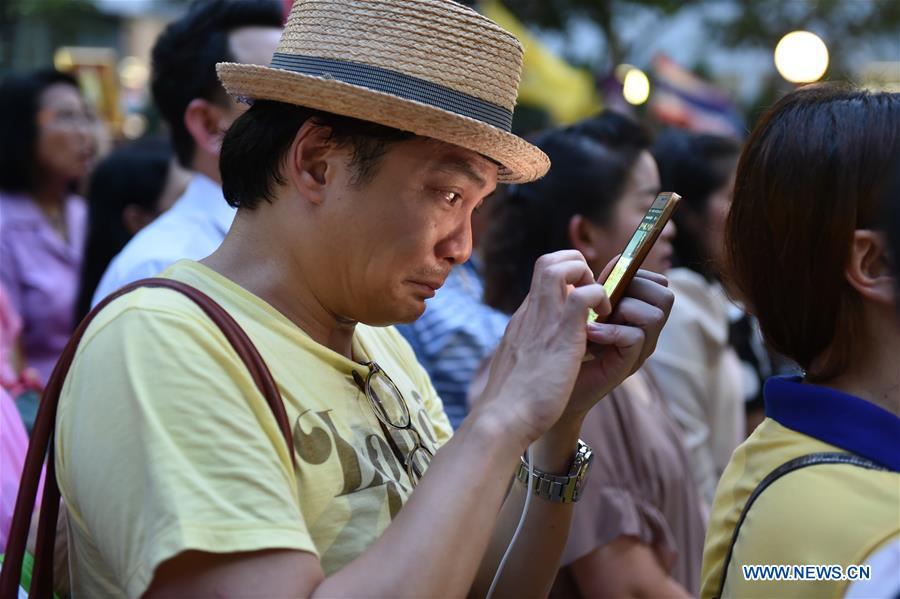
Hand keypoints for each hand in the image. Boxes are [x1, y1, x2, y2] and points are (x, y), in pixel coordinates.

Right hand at [477, 250, 609, 445]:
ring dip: (586, 276)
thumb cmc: (510, 404)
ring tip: (599, 304)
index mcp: (522, 321)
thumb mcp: (516, 367)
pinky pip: (584, 295)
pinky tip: (604, 321)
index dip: (564, 277)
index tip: (580, 298)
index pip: (540, 279)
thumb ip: (525, 353)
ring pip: (561, 266)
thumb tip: (530, 355)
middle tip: (591, 294)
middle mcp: (530, 313)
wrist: (502, 419)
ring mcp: (544, 320)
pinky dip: (599, 298)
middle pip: (547, 261)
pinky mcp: (562, 333)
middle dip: (575, 265)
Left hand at [565, 264, 673, 417]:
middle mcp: (645, 331)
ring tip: (597, 319)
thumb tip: (619, 259)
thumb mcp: (586, 308)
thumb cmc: (568, 343)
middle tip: (605, 303)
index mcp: (638, 313)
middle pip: (664, 296)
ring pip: (654, 315)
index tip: (608, 280)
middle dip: (633, 290)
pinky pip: (635, 337)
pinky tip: (589, 333)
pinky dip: (610, 330)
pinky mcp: (628, 364)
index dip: (636, 275)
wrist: (554, 382)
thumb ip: (603, 286)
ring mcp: (640, 349)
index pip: (659, 283)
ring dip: (624, 310)